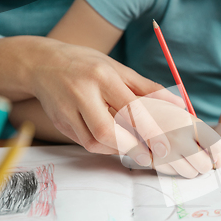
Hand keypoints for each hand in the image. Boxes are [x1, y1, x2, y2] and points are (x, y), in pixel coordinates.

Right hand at [0, 37, 183, 164]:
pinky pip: (85, 142)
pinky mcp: (59, 123)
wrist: (42, 63)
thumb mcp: (119, 69)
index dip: (148, 130)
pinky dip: (104, 147)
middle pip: (106, 130)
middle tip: (150, 156)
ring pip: (93, 141)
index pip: (129, 107)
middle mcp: (82, 93)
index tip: (163, 147)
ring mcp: (66, 110)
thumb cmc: (89, 65)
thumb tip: (179, 103)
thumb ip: (148, 88)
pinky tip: (117, 143)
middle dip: (131, 148)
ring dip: (118, 149)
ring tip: (136, 149)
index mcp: (102, 76)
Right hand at [118, 98, 220, 177]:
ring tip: (184, 157)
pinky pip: (172, 174)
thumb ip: (200, 128)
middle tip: (201, 158)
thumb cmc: (153, 108)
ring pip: (190, 173)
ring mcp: (165, 153)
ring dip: (191, 168)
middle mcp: (179, 139)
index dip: (217, 152)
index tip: (214, 153)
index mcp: (188, 123)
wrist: (121, 110)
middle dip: (206, 163)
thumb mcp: (178, 110)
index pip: (216, 146)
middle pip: (206, 164)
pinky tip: (169, 157)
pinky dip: (174, 169)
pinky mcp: (153, 163)